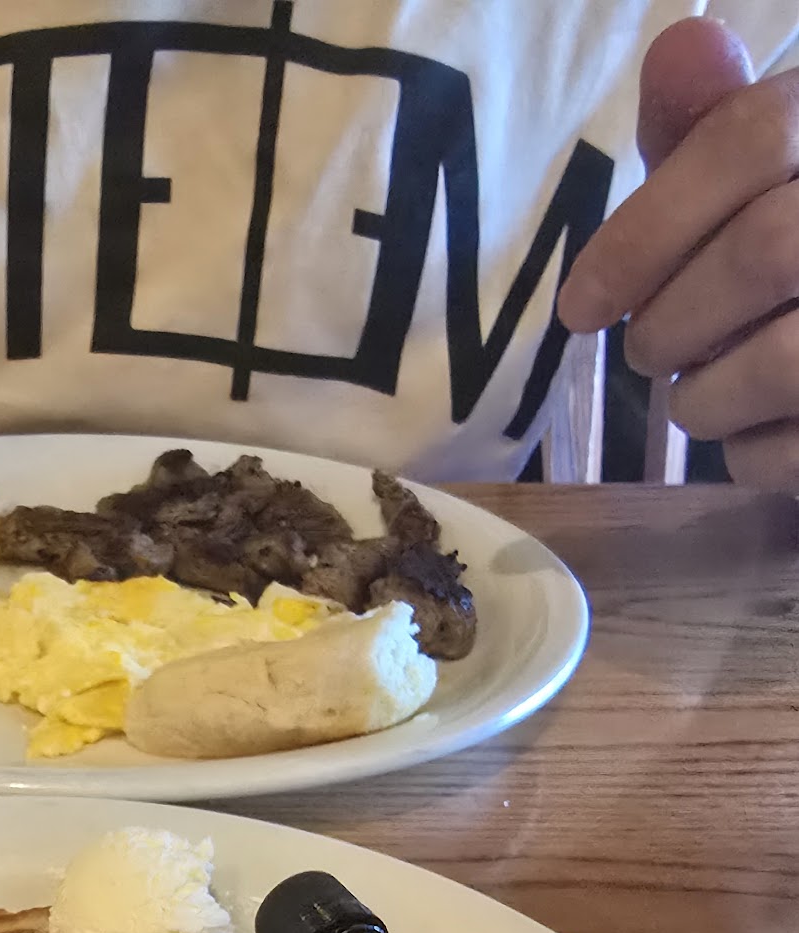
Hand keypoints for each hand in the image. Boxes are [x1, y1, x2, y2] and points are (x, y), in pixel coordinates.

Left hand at [558, 20, 798, 488]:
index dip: (644, 228)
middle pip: (766, 250)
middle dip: (672, 322)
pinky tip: (748, 431)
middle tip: (648, 352)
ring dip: (702, 399)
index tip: (579, 308)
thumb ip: (716, 127)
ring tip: (695, 396)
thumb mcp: (773, 177)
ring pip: (785, 359)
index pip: (751, 138)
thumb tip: (678, 52)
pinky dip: (748, 454)